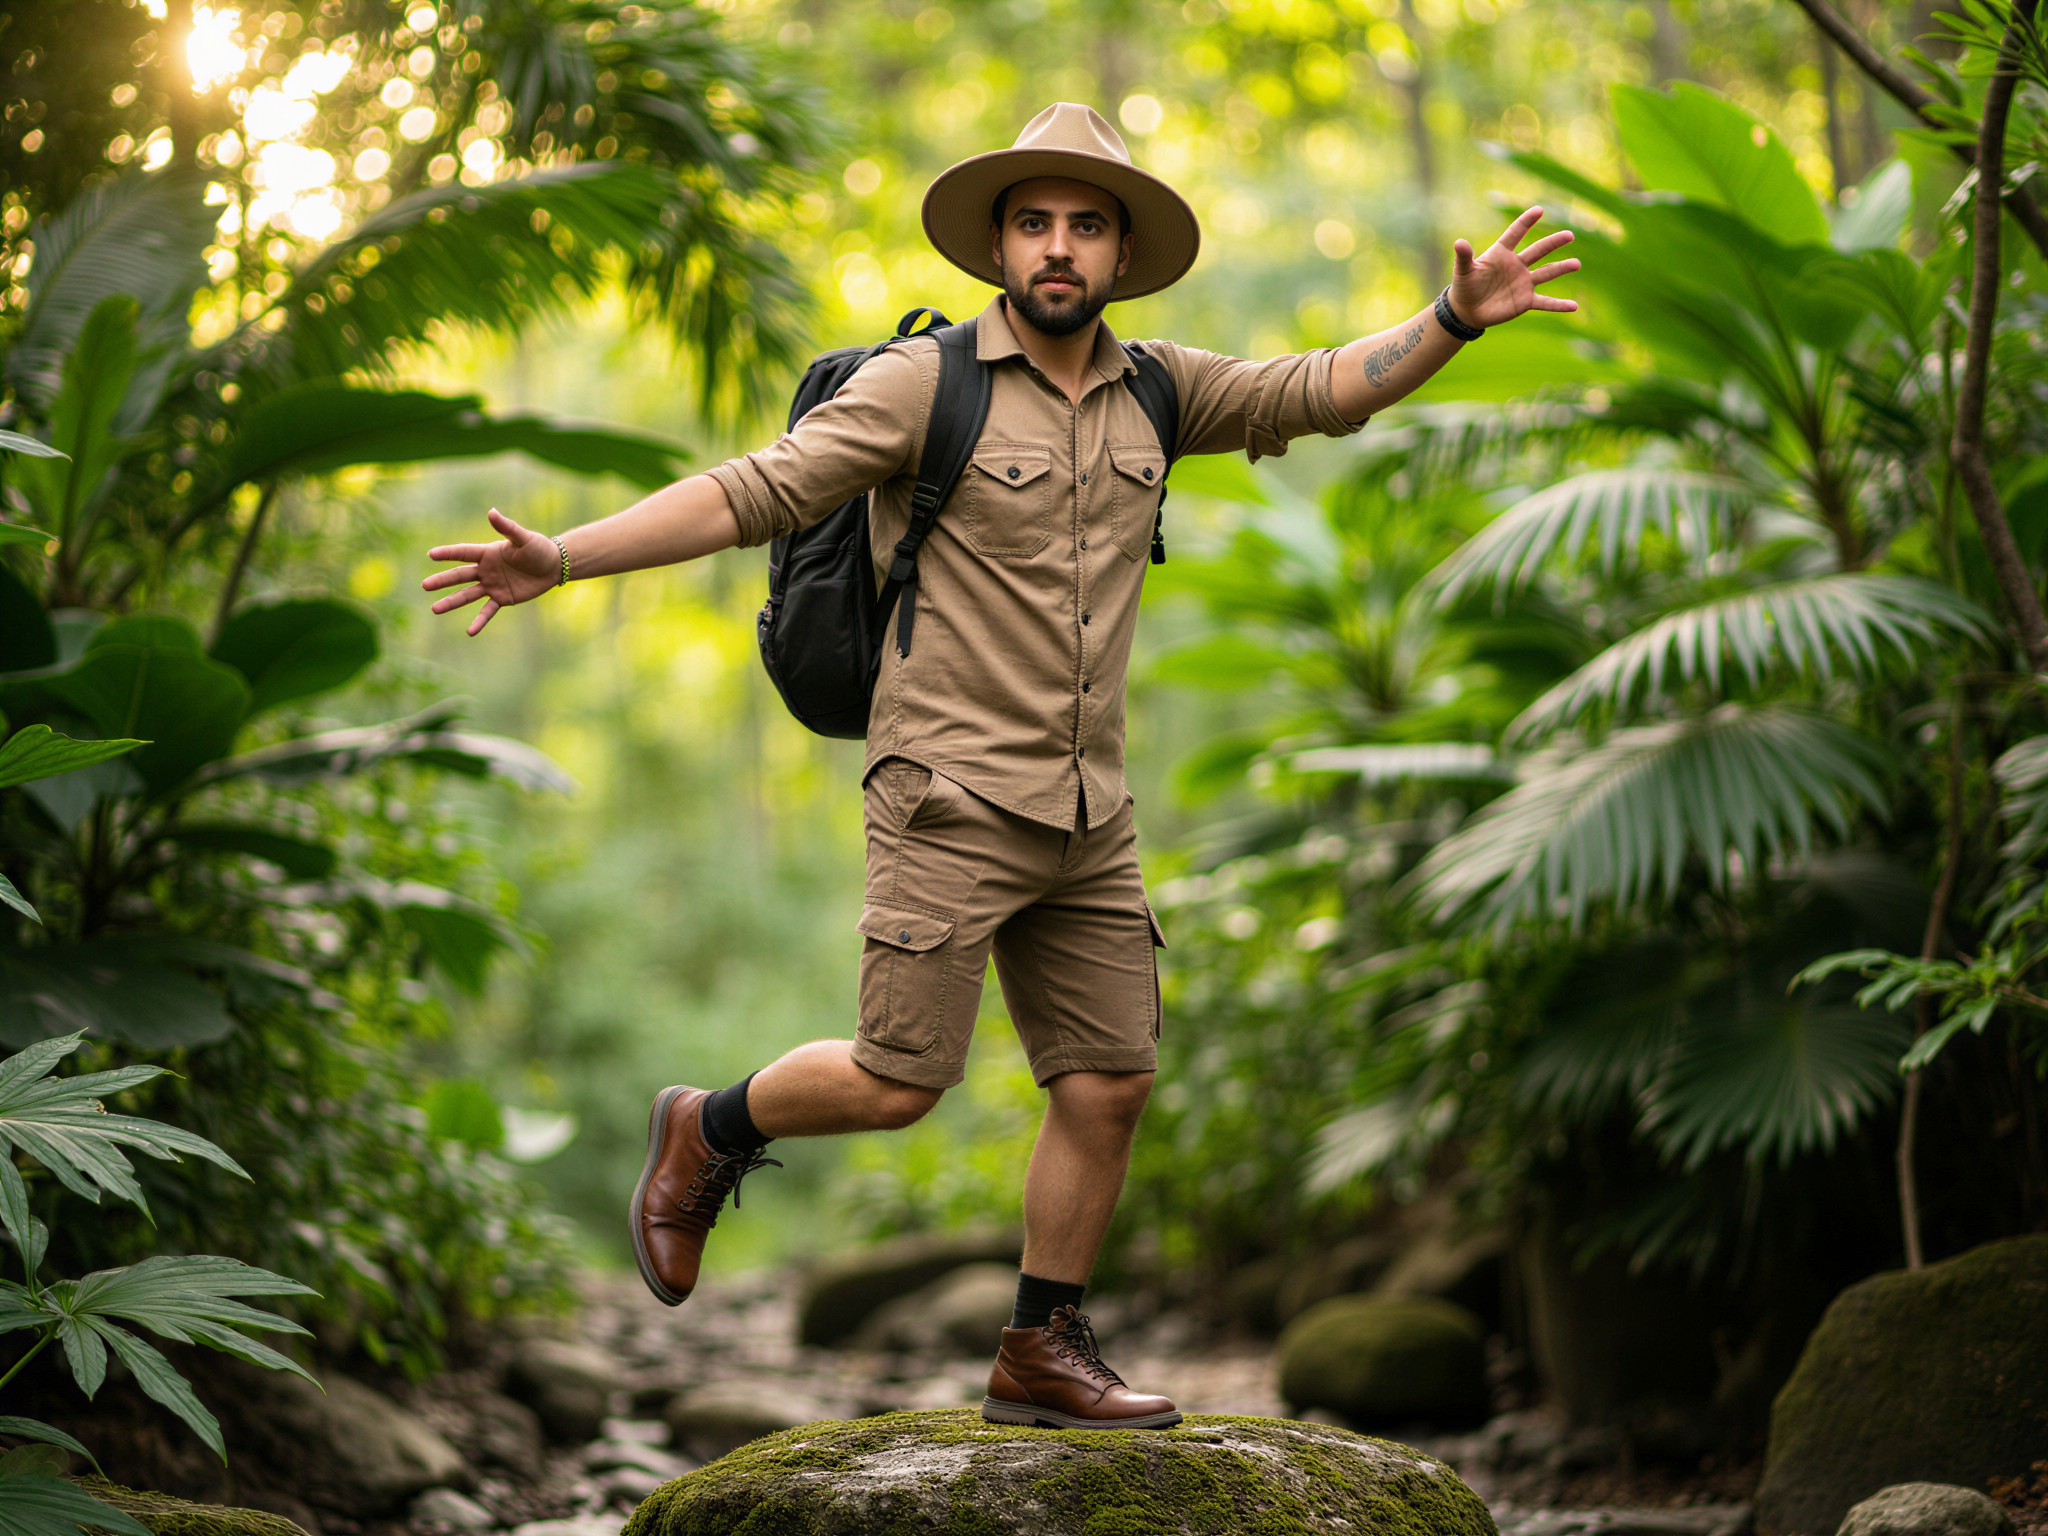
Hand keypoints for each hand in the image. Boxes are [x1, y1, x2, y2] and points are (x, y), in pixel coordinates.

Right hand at [422, 507, 560, 635]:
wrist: (553, 566)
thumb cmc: (538, 548)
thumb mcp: (523, 538)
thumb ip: (506, 527)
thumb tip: (491, 512)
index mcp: (487, 553)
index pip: (463, 553)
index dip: (448, 554)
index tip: (431, 555)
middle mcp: (485, 570)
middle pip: (460, 575)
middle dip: (443, 581)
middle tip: (425, 585)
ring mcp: (492, 585)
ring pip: (467, 594)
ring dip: (451, 602)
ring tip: (434, 609)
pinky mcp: (502, 598)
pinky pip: (488, 611)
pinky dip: (479, 621)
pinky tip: (470, 632)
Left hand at [1446, 206, 1580, 328]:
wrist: (1467, 310)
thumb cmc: (1465, 287)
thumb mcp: (1463, 271)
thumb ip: (1464, 257)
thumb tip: (1459, 242)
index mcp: (1502, 253)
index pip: (1515, 233)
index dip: (1526, 222)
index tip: (1539, 210)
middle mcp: (1517, 265)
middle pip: (1538, 250)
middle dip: (1553, 242)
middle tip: (1569, 235)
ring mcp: (1523, 283)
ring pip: (1546, 273)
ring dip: (1561, 268)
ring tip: (1576, 264)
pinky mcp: (1525, 301)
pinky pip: (1545, 302)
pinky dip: (1559, 305)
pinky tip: (1574, 306)